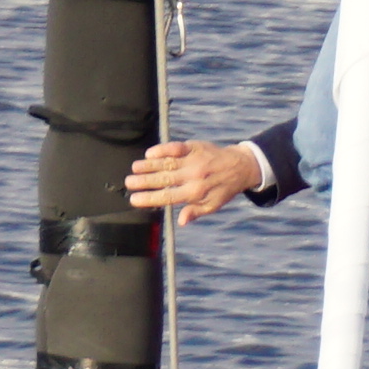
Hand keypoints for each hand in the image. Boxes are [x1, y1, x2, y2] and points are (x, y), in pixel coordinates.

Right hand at [127, 138, 271, 222]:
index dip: (149, 198)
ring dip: (149, 165)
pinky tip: (150, 153)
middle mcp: (193, 176)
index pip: (167, 197)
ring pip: (167, 163)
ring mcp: (193, 161)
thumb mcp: (212, 205)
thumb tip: (180, 221)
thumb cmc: (223, 189)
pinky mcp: (195, 147)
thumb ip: (195, 212)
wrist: (240, 167)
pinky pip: (176, 147)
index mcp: (195, 193)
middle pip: (163, 180)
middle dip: (144, 181)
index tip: (134, 199)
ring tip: (134, 168)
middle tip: (128, 182)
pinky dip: (162, 149)